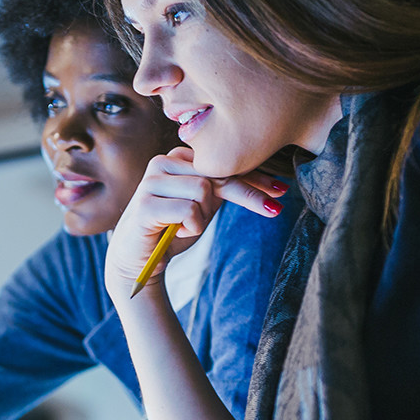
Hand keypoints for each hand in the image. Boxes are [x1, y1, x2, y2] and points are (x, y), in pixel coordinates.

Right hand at [104, 147, 286, 305]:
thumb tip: (268, 182)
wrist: (138, 261)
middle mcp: (162, 163)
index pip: (222, 163)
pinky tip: (177, 232)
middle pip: (218, 172)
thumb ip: (222, 188)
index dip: (253, 177)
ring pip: (203, 190)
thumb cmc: (172, 231)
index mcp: (176, 159)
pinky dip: (191, 227)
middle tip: (267, 210)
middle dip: (244, 195)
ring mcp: (150, 182)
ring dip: (203, 216)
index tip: (281, 190)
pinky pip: (188, 210)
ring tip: (187, 227)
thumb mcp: (204, 206)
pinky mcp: (144, 205)